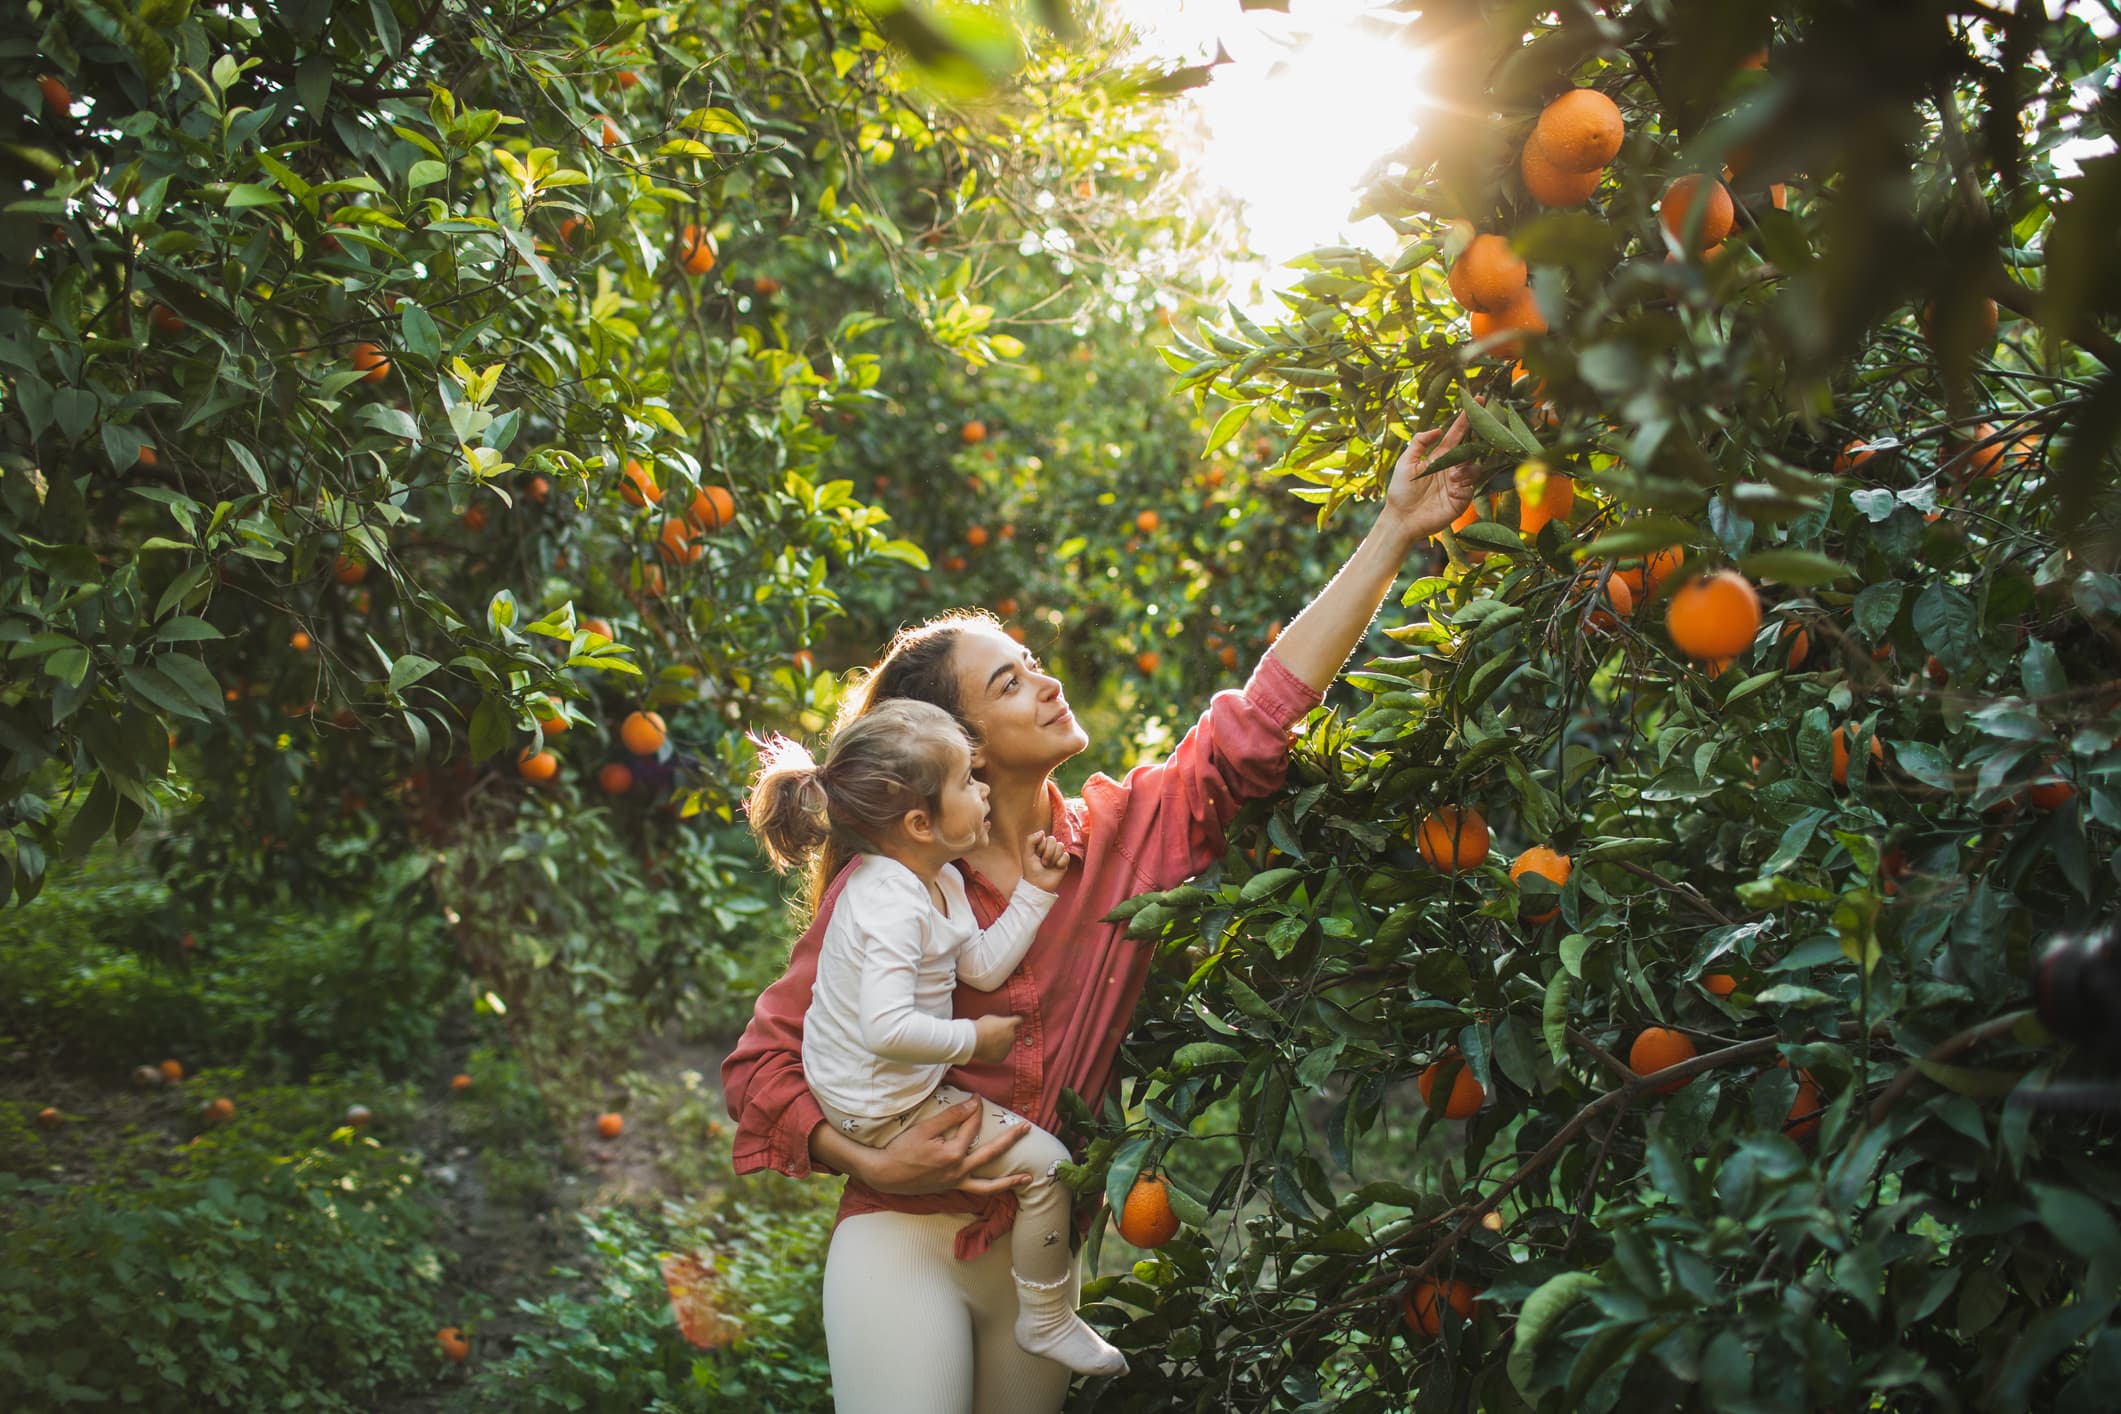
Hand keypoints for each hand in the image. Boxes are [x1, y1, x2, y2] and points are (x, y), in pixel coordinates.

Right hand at [848, 1095, 1032, 1196]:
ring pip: (989, 1184)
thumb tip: (973, 1104)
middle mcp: (959, 1170)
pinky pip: (976, 1191)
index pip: (972, 1126)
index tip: (978, 1097)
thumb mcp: (925, 1129)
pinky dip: (991, 1189)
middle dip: (1010, 1139)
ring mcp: (956, 1182)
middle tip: (1026, 1128)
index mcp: (953, 1153)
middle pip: (992, 1153)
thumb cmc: (902, 1149)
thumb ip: (951, 1116)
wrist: (886, 1174)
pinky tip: (1000, 1187)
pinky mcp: (951, 1188)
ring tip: (1028, 1178)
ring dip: (1010, 1180)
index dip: (976, 1109)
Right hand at [972, 1013, 1021, 1062]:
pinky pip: (1000, 1055)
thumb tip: (999, 1024)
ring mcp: (1008, 1048)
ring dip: (1000, 1044)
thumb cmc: (980, 1028)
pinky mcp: (1002, 1057)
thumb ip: (999, 1021)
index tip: (1017, 1022)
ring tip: (988, 1042)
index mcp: (1009, 1024)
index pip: (1019, 1021)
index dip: (1017, 1021)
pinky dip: (995, 1053)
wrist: (973, 1041)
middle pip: (1011, 1035)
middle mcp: (1012, 1036)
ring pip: (1006, 1046)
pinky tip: (987, 1050)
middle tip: (993, 1035)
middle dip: (1005, 1035)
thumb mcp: (991, 1018)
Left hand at [1021, 829, 1068, 891]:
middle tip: (1043, 862)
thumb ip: (1030, 840)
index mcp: (1040, 845)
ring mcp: (1057, 855)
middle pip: (1053, 840)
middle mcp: (1049, 848)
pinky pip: (1066, 856)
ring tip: (1048, 865)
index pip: (1045, 837)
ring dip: (1053, 857)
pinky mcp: (1064, 862)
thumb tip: (1042, 832)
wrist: (1038, 885)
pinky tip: (1056, 867)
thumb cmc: (1031, 870)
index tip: (1036, 855)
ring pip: (1061, 846)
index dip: (1040, 846)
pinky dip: (1061, 862)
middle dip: (1047, 852)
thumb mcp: (1026, 854)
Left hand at [1381, 410, 1480, 541]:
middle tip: (1470, 443)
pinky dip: (1462, 486)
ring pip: (1474, 468)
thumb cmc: (1400, 491)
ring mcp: (1458, 484)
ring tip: (1451, 478)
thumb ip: (1419, 443)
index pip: (1456, 435)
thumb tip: (1438, 429)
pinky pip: (1470, 488)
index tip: (1476, 402)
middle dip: (1474, 443)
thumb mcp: (1405, 462)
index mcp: (1439, 457)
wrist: (1401, 519)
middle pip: (1470, 450)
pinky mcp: (1461, 500)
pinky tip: (1451, 491)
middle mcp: (1451, 469)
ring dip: (1465, 469)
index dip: (1466, 420)